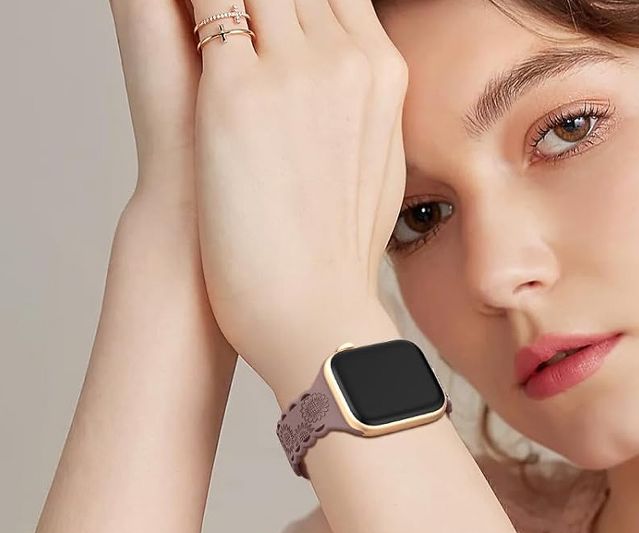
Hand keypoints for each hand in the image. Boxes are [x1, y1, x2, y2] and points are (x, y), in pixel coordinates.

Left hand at [184, 0, 409, 392]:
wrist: (316, 313)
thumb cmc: (334, 254)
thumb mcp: (376, 162)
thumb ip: (359, 98)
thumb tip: (345, 73)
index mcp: (382, 72)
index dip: (289, 0)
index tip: (260, 23)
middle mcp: (345, 57)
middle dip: (248, 4)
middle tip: (223, 36)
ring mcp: (292, 69)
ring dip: (217, 9)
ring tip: (201, 45)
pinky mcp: (234, 89)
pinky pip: (201, 6)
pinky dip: (186, 13)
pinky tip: (174, 34)